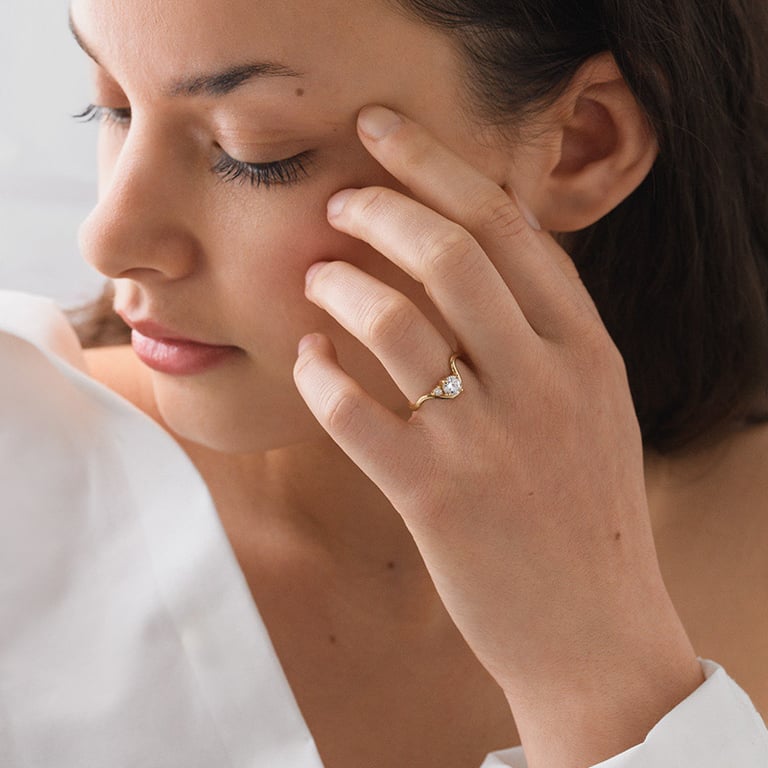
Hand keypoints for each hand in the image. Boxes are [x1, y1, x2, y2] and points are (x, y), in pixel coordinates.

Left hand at [294, 105, 701, 766]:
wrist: (599, 638)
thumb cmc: (586, 517)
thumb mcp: (595, 408)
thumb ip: (545, 335)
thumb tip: (474, 262)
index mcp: (586, 350)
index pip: (508, 225)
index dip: (439, 165)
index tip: (386, 133)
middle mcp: (544, 381)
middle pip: (448, 252)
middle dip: (380, 206)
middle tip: (339, 200)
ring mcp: (490, 438)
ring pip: (395, 321)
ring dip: (340, 285)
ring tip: (315, 278)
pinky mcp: (436, 495)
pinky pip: (353, 409)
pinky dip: (318, 371)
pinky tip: (309, 359)